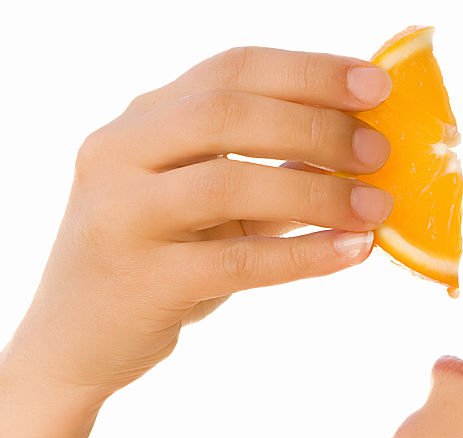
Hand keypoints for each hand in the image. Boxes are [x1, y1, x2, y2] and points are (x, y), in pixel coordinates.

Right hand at [6, 46, 394, 399]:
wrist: (79, 340)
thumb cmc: (161, 258)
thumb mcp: (211, 204)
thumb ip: (272, 170)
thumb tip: (362, 148)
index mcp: (143, 120)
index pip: (231, 70)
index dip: (310, 71)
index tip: (375, 85)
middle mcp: (121, 154)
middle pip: (227, 113)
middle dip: (316, 125)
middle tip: (380, 151)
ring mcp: (122, 215)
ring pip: (228, 183)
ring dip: (318, 190)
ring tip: (377, 206)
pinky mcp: (140, 280)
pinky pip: (236, 260)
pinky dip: (304, 254)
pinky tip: (353, 252)